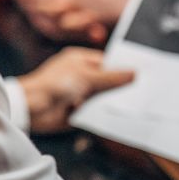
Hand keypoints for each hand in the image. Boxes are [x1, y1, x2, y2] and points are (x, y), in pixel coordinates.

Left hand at [19, 47, 133, 132]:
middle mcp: (80, 76)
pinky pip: (96, 113)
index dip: (123, 68)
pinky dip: (106, 115)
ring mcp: (79, 94)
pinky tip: (124, 118)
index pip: (107, 62)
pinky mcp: (78, 112)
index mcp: (80, 61)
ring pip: (103, 98)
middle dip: (122, 87)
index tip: (143, 73)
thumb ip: (110, 77)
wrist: (32, 109)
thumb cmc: (54, 84)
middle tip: (146, 91)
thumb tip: (133, 73)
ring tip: (140, 106)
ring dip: (115, 102)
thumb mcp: (86, 76)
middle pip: (107, 81)